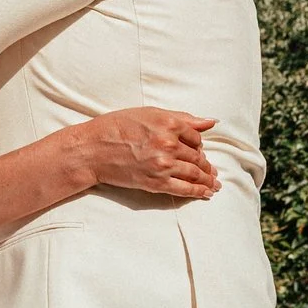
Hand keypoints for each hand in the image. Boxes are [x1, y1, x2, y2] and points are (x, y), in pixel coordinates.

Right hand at [67, 109, 219, 199]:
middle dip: (206, 165)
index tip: (197, 149)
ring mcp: (163, 165)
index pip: (196, 137)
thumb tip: (210, 122)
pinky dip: (198, 192)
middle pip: (197, 157)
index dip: (198, 144)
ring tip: (213, 183)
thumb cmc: (117, 126)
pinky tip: (205, 193)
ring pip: (194, 173)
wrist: (93, 149)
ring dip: (207, 180)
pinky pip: (184, 189)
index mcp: (169, 123)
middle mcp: (169, 144)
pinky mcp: (156, 183)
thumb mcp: (149, 113)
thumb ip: (182, 118)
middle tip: (212, 171)